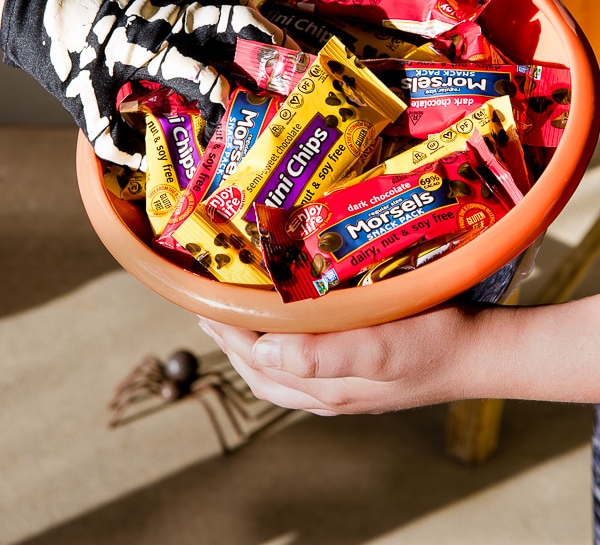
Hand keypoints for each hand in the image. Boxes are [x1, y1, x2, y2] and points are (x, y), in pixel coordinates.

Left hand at [0, 0, 292, 167]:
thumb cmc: (65, 50)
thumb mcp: (82, 100)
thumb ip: (114, 136)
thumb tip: (145, 165)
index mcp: (149, 52)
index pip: (203, 80)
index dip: (226, 105)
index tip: (240, 128)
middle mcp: (170, 23)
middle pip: (234, 26)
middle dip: (269, 50)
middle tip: (298, 74)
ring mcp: (175, 4)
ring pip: (232, 8)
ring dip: (265, 29)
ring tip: (291, 52)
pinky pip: (218, 3)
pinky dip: (244, 18)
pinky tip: (257, 37)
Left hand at [197, 306, 486, 415]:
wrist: (482, 351)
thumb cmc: (436, 343)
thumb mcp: (380, 348)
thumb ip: (322, 355)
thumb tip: (264, 354)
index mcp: (326, 388)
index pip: (257, 362)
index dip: (227, 333)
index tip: (206, 300)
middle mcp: (330, 391)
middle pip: (262, 371)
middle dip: (230, 340)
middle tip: (211, 305)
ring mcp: (346, 385)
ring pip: (282, 371)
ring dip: (254, 344)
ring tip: (239, 314)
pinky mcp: (362, 370)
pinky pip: (306, 364)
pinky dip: (284, 346)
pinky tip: (290, 325)